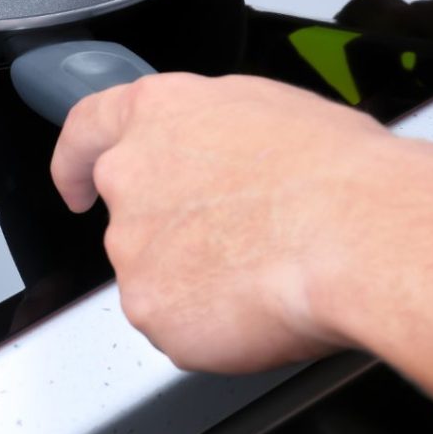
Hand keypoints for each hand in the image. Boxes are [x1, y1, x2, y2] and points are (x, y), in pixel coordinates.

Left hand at [51, 73, 401, 372]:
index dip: (74, 158)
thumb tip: (218, 155)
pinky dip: (208, 322)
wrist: (360, 230)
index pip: (86, 127)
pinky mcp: (148, 304)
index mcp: (158, 111)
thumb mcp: (265, 112)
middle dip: (165, 231)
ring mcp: (132, 240)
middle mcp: (130, 171)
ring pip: (153, 270)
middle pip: (127, 209)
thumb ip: (211, 133)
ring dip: (193, 275)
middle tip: (229, 242)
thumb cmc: (335, 167)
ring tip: (263, 267)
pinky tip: (256, 303)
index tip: (72, 182)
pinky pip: (173, 321)